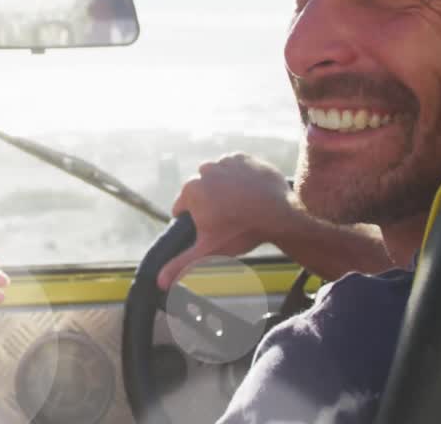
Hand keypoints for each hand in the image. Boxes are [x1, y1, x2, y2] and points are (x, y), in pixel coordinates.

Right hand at [157, 153, 296, 289]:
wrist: (280, 214)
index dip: (194, 221)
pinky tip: (249, 193)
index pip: (182, 208)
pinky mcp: (245, 159)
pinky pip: (236, 168)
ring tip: (240, 206)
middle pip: (200, 191)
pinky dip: (240, 178)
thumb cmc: (242, 231)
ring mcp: (226, 162)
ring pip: (218, 178)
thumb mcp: (209, 250)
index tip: (211, 228)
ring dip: (224, 189)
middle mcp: (205, 170)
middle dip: (209, 204)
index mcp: (191, 190)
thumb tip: (159, 282)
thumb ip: (182, 264)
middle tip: (228, 220)